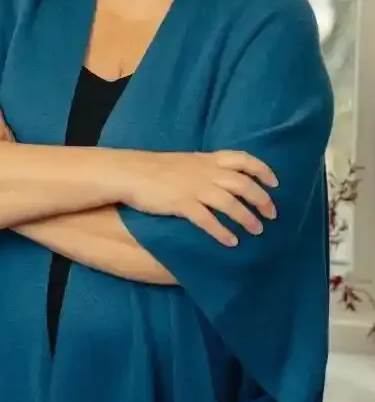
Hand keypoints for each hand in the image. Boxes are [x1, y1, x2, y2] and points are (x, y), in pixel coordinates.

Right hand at [117, 150, 278, 245]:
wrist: (128, 172)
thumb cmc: (152, 168)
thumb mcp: (183, 162)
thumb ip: (202, 168)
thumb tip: (218, 178)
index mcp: (206, 159)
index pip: (243, 159)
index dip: (262, 170)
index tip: (274, 183)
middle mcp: (205, 172)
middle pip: (243, 184)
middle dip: (261, 199)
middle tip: (271, 215)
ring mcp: (194, 188)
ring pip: (230, 203)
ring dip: (247, 218)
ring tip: (257, 231)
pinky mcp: (182, 203)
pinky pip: (208, 220)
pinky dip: (222, 232)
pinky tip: (231, 242)